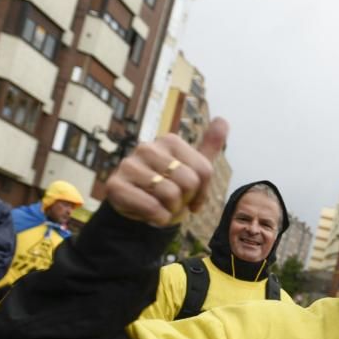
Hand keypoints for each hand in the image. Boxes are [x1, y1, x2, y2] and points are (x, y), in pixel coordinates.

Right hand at [105, 117, 228, 226]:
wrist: (137, 208)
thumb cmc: (168, 186)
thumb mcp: (192, 168)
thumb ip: (208, 146)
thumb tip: (223, 120)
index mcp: (169, 141)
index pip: (204, 171)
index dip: (203, 193)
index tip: (193, 199)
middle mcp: (147, 148)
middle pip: (188, 182)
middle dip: (186, 200)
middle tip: (174, 203)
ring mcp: (129, 165)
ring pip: (170, 195)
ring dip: (171, 210)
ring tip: (163, 207)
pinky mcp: (115, 185)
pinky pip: (152, 207)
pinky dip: (159, 218)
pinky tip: (153, 214)